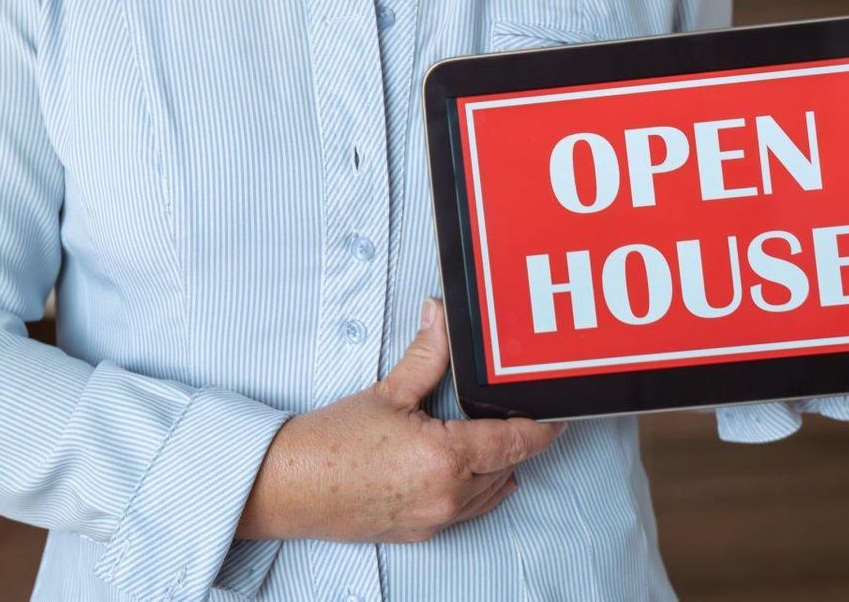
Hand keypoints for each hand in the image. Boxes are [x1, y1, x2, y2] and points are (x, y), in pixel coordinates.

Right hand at [236, 298, 562, 543]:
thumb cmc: (331, 444)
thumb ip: (425, 354)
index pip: (515, 441)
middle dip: (516, 440)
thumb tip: (440, 316)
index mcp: (445, 456)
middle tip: (516, 412)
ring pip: (490, 490)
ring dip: (497, 465)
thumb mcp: (386, 392)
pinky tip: (472, 471)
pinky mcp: (422, 532)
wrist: (291, 487)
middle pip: (507, 465)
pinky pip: (469, 510)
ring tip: (494, 437)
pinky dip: (478, 489)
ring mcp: (437, 518)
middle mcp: (448, 494)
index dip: (542, 428)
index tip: (558, 416)